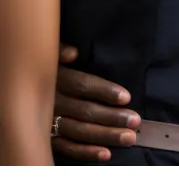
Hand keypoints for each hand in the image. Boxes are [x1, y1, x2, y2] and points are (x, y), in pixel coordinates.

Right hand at [53, 44, 140, 162]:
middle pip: (85, 111)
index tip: (126, 97)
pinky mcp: (47, 138)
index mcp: (56, 79)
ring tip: (128, 138)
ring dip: (105, 135)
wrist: (18, 89)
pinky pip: (67, 147)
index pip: (83, 86)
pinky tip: (105, 153)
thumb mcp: (49, 54)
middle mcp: (53, 102)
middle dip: (112, 117)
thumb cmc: (44, 67)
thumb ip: (60, 50)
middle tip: (135, 121)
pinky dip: (86, 152)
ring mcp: (49, 122)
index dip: (104, 91)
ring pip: (80, 131)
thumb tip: (73, 53)